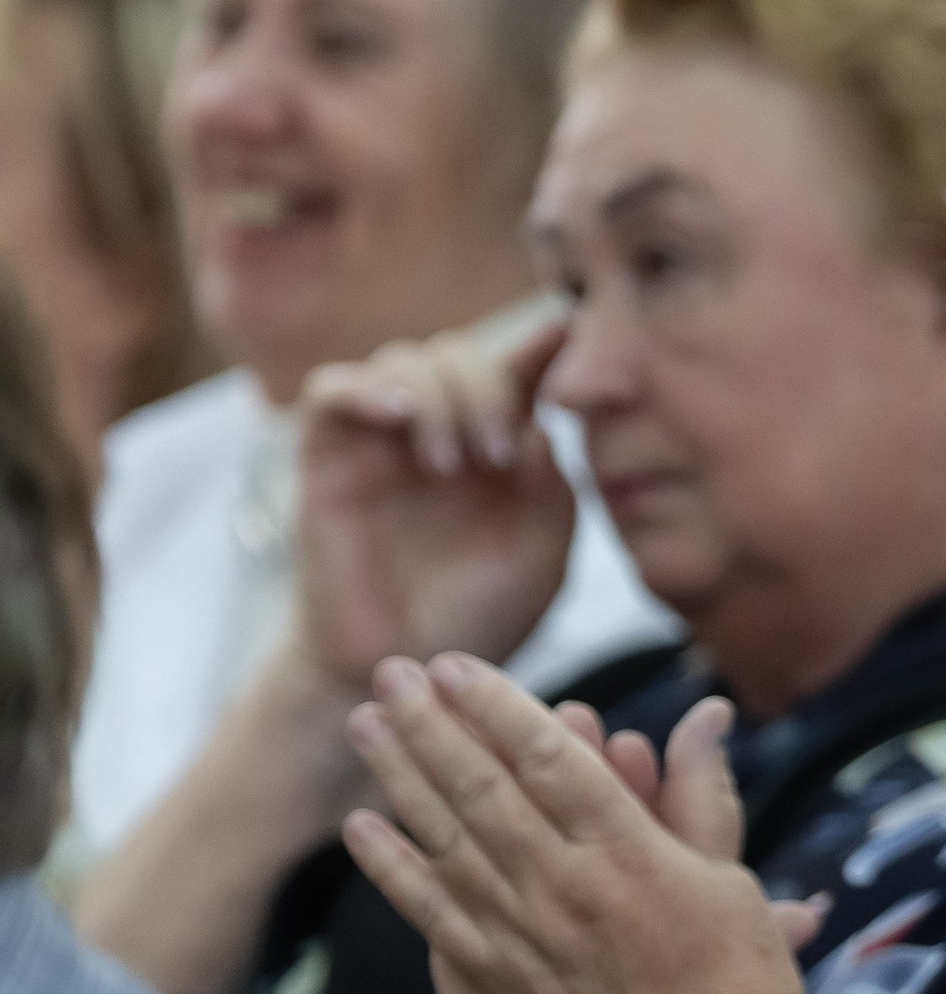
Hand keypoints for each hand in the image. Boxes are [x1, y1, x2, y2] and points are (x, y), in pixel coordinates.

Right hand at [296, 301, 577, 699]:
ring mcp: (383, 439)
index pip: (520, 368)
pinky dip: (366, 390)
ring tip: (448, 464)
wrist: (403, 666)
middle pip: (459, 352)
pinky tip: (400, 420)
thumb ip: (552, 496)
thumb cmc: (477, 617)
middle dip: (486, 386)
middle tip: (496, 453)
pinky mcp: (328, 457)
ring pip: (403, 359)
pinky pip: (332, 389)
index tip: (569, 327)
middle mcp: (442, 429)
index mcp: (500, 444)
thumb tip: (541, 428)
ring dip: (436, 397)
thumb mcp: (539, 562)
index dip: (544, 341)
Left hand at [342, 655, 819, 993]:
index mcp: (630, 851)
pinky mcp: (503, 984)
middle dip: (432, 724)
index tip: (455, 666)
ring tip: (363, 724)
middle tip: (391, 671)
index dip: (496, 706)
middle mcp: (569, 886)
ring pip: (449, 840)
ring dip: (401, 777)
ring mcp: (528, 936)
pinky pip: (437, 916)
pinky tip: (362, 828)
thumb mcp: (732, 879)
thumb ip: (703, 794)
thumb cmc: (740, 986)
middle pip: (483, 787)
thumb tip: (705, 712)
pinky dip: (396, 870)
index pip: (548, 758)